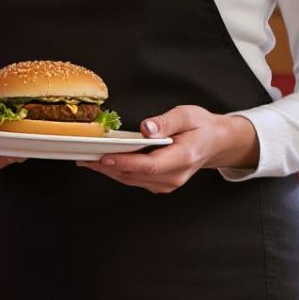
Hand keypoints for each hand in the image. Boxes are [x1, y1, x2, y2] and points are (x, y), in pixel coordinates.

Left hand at [82, 105, 257, 193]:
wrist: (214, 143)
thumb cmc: (201, 127)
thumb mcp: (187, 115)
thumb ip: (166, 122)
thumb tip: (147, 128)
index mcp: (184, 157)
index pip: (150, 164)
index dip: (125, 162)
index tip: (104, 156)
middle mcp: (175, 175)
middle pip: (135, 175)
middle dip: (108, 166)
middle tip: (84, 156)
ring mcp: (168, 183)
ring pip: (131, 180)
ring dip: (108, 170)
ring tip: (86, 159)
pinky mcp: (160, 184)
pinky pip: (134, 180)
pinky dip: (117, 171)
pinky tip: (102, 162)